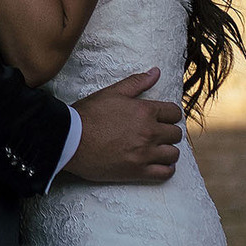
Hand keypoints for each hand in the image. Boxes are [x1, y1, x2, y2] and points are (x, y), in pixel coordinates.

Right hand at [66, 69, 182, 183]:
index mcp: (145, 111)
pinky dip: (166, 169)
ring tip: (158, 149)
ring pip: (173, 154)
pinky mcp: (137, 171)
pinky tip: (159, 164)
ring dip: (168, 150)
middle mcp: (149, 132)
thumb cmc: (89, 115)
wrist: (70, 140)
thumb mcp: (112, 93)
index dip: (170, 114)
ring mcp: (144, 154)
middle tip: (157, 133)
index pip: (174, 112)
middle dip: (169, 132)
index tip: (163, 118)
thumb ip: (137, 82)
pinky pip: (165, 173)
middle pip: (176, 133)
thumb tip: (156, 72)